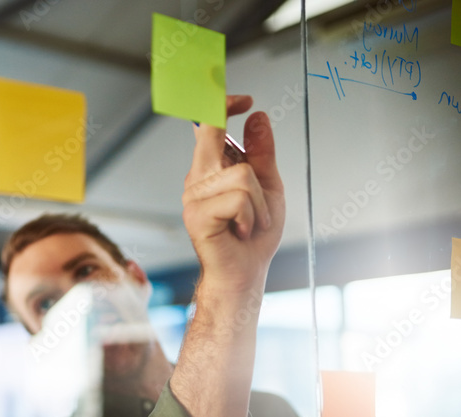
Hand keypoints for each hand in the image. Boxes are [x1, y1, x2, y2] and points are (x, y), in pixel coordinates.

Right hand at [181, 95, 284, 295]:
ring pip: (240, 175)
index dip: (220, 103)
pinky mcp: (197, 216)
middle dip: (239, 144)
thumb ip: (261, 153)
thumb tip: (258, 118)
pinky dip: (252, 216)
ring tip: (252, 221)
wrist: (243, 273)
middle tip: (258, 177)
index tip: (244, 99)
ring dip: (259, 202)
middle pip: (213, 135)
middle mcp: (196, 179)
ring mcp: (193, 197)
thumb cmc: (253, 234)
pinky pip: (238, 199)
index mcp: (209, 169)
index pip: (207, 124)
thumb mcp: (267, 186)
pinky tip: (242, 230)